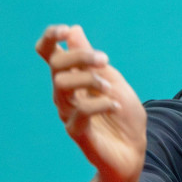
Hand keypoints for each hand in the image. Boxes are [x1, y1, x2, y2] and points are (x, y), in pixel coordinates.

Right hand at [35, 24, 146, 181]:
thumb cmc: (123, 116)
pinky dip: (100, 104)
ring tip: (111, 89)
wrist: (133, 151)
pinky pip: (79, 113)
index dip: (50, 39)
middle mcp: (65, 94)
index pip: (49, 54)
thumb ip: (92, 59)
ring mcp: (68, 113)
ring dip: (89, 80)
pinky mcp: (77, 132)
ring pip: (62, 86)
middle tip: (105, 60)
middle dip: (80, 56)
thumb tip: (74, 30)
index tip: (64, 30)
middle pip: (56, 65)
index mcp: (73, 78)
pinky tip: (115, 106)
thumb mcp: (113, 80)